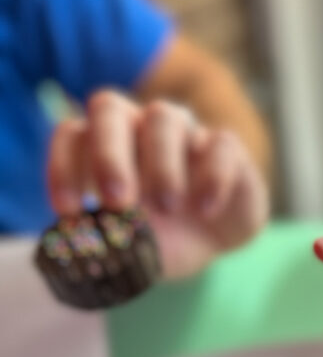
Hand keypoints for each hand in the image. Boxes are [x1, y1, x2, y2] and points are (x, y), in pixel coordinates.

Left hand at [46, 90, 268, 278]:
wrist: (213, 244)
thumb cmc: (161, 236)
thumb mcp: (133, 248)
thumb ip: (110, 243)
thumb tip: (86, 247)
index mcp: (104, 146)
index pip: (72, 137)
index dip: (64, 169)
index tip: (70, 211)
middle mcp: (138, 128)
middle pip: (108, 108)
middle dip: (108, 155)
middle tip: (117, 201)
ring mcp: (183, 132)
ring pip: (164, 117)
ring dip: (160, 165)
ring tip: (168, 208)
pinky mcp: (225, 147)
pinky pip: (219, 144)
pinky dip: (211, 176)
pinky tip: (206, 210)